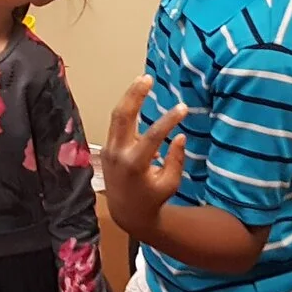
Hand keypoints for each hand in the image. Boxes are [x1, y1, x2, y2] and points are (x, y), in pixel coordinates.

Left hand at [101, 76, 186, 235]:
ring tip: (142, 80)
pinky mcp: (107, 147)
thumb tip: (179, 135)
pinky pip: (117, 124)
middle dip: (135, 95)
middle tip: (148, 78)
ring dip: (128, 96)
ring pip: (116, 116)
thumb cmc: (152, 198)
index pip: (152, 137)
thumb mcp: (170, 183)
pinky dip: (127, 109)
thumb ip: (176, 159)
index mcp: (134, 165)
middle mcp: (118, 154)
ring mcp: (109, 149)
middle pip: (123, 116)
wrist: (126, 212)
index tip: (183, 108)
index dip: (168, 120)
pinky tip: (137, 96)